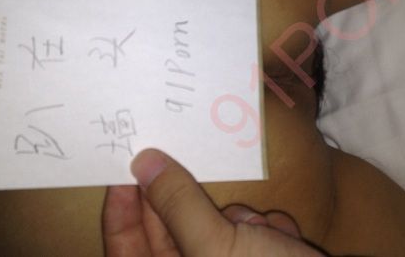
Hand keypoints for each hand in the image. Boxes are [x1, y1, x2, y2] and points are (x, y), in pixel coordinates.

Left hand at [103, 148, 323, 255]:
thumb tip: (143, 163)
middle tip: (183, 158)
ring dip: (240, 219)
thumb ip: (177, 204)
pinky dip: (265, 229)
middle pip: (171, 230)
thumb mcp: (215, 245)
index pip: (125, 246)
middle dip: (189, 204)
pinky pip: (248, 233)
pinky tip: (285, 239)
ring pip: (215, 225)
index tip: (126, 166)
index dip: (120, 208)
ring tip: (259, 230)